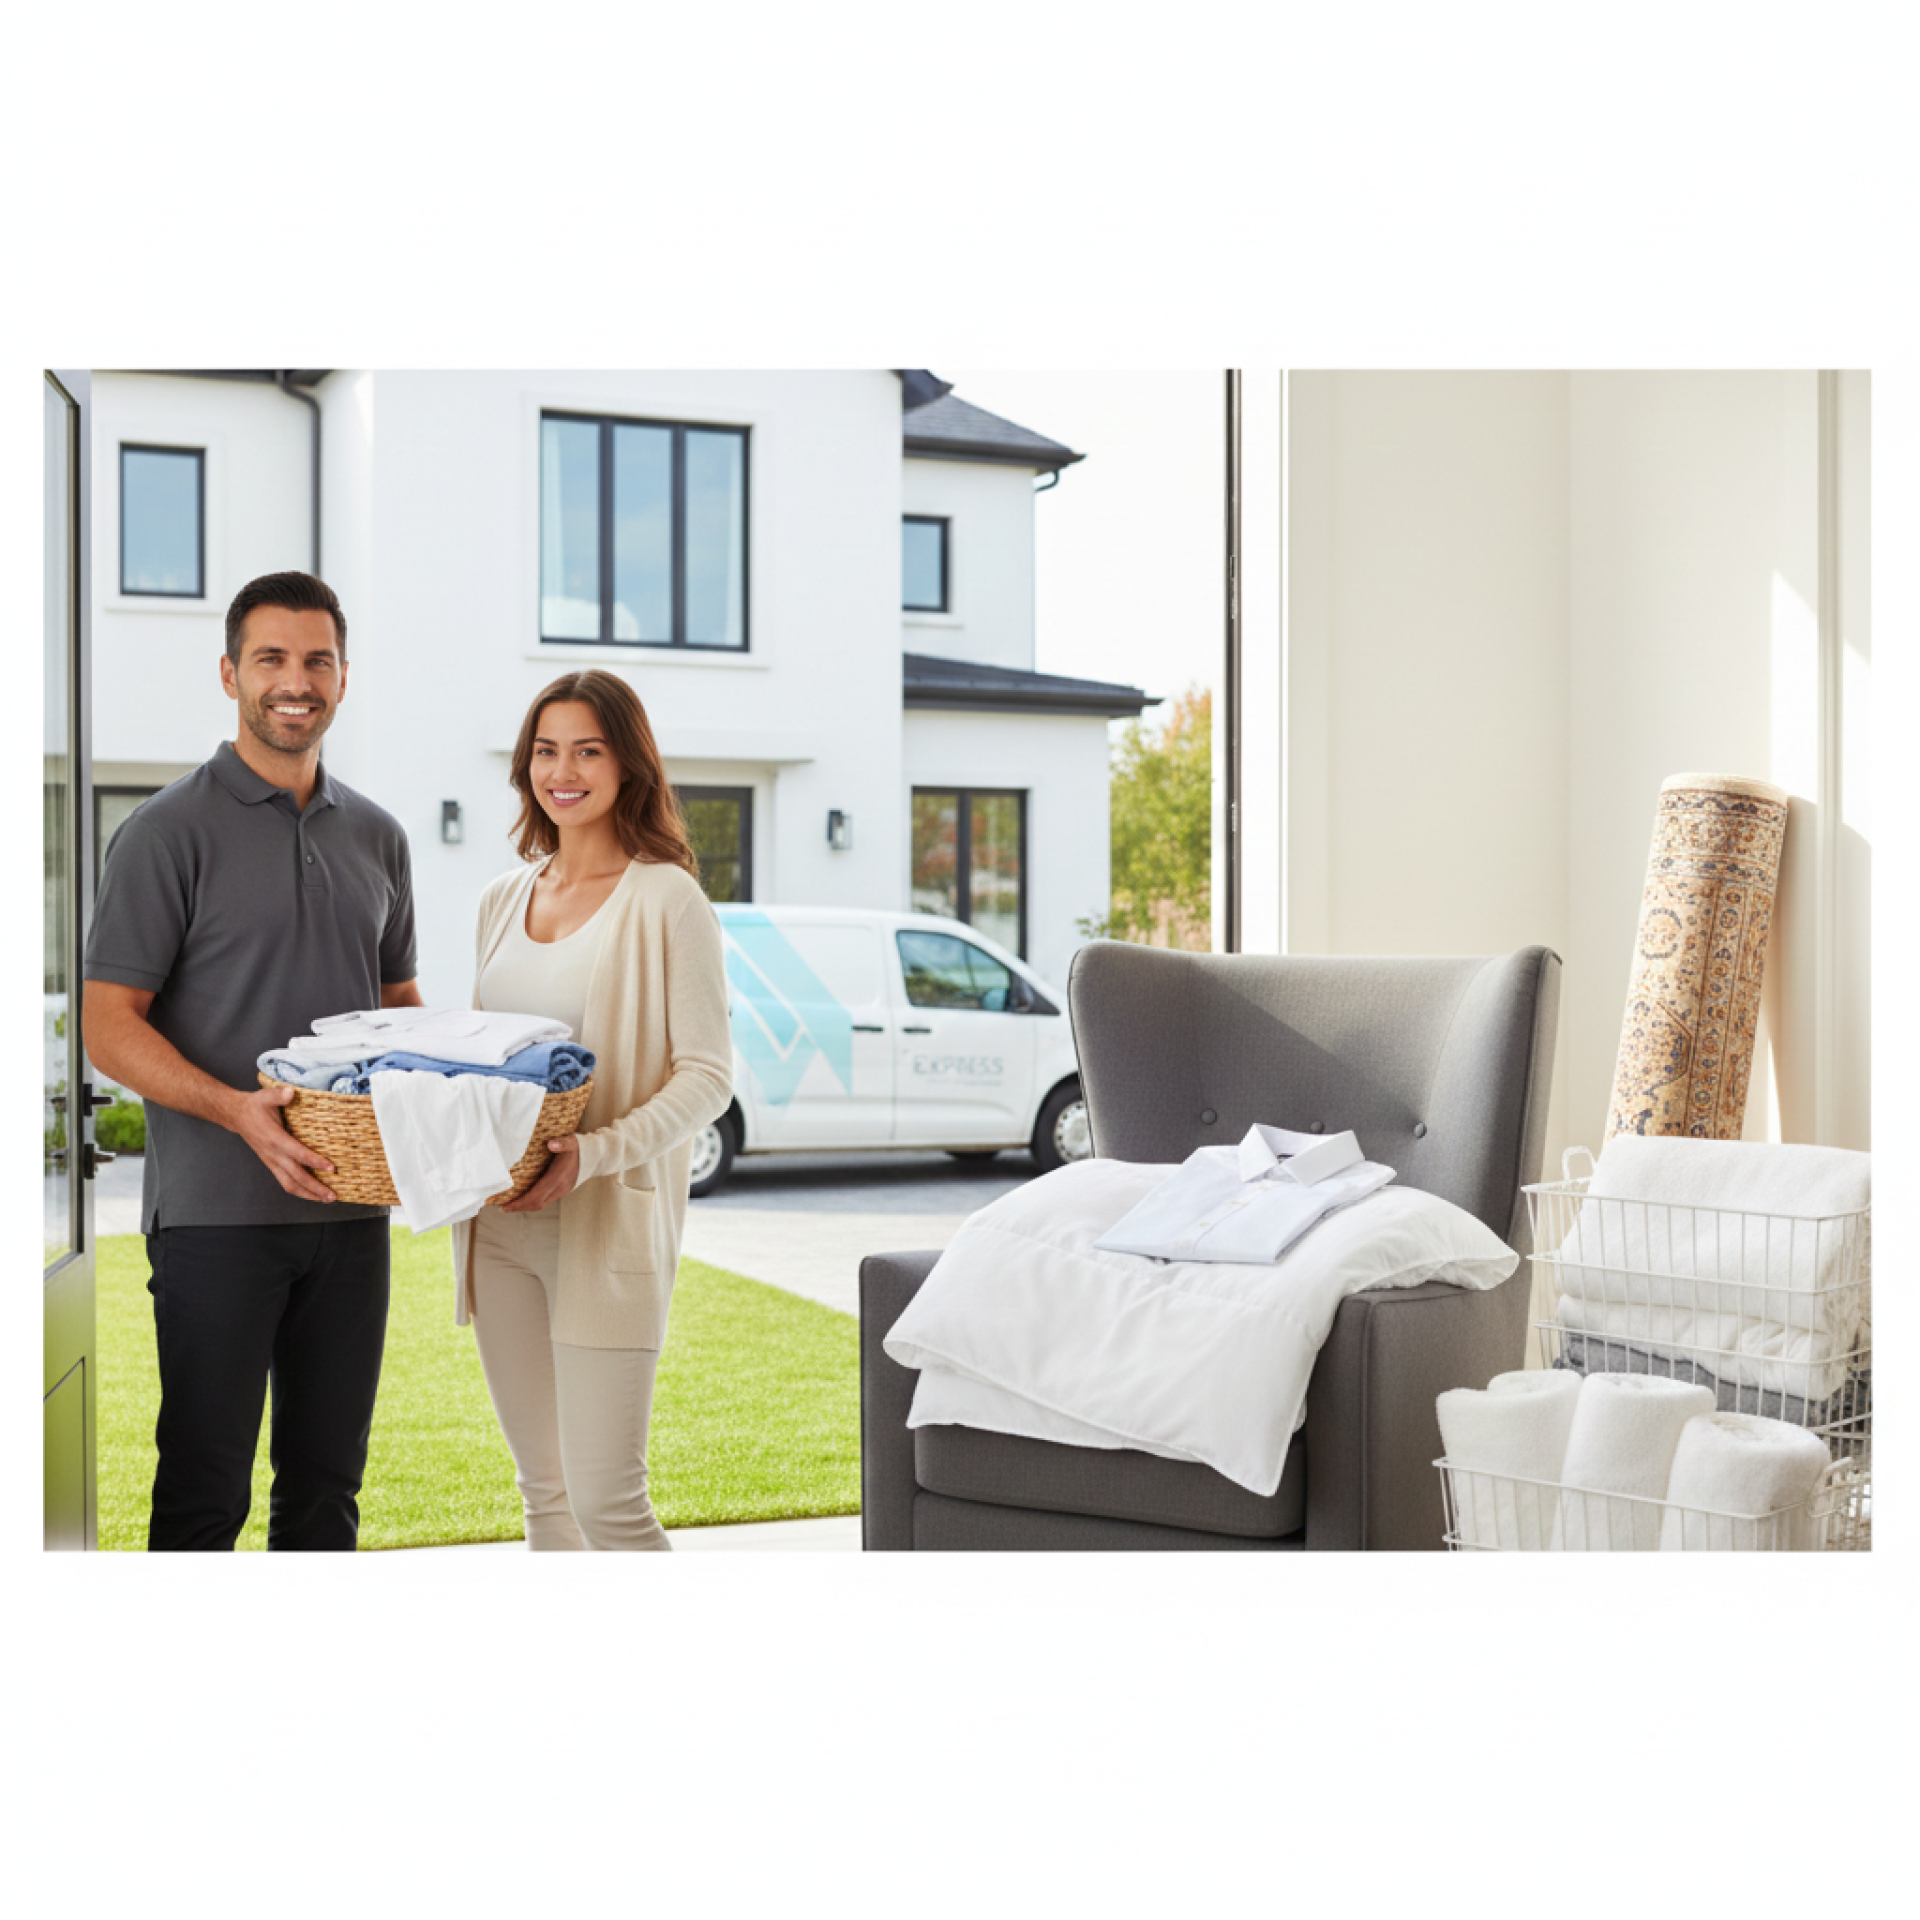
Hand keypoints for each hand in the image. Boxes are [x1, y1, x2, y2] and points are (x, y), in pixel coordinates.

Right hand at [231, 1084, 337, 1201]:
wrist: (236, 1116)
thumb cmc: (255, 1106)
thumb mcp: (266, 1096)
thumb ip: (279, 1095)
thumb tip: (291, 1091)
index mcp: (275, 1139)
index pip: (298, 1154)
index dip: (315, 1162)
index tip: (331, 1168)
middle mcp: (274, 1155)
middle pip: (296, 1177)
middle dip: (315, 1188)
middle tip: (333, 1195)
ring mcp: (272, 1162)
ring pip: (290, 1185)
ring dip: (308, 1194)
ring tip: (326, 1199)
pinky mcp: (272, 1164)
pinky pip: (286, 1182)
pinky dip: (300, 1190)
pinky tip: (313, 1192)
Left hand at [501, 1136, 580, 1211]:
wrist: (594, 1157)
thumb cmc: (578, 1147)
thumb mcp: (571, 1141)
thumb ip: (562, 1142)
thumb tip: (550, 1144)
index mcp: (559, 1177)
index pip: (537, 1196)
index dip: (520, 1202)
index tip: (505, 1205)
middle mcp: (561, 1188)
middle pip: (537, 1204)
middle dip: (519, 1207)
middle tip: (503, 1207)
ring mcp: (562, 1191)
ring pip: (541, 1204)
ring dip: (525, 1206)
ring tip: (510, 1204)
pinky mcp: (562, 1191)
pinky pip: (545, 1200)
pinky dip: (532, 1201)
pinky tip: (524, 1197)